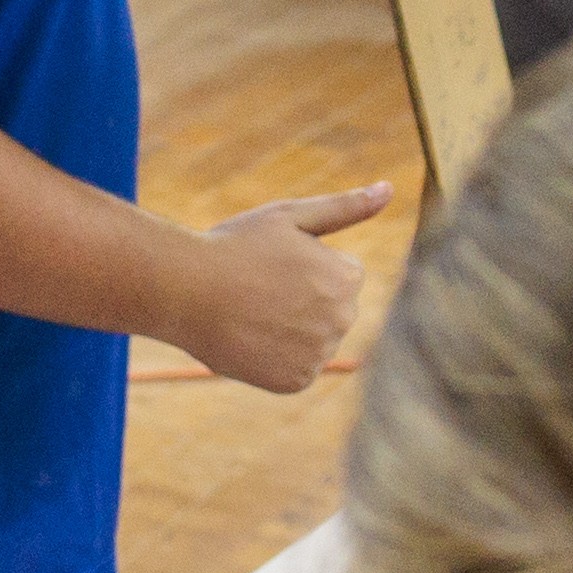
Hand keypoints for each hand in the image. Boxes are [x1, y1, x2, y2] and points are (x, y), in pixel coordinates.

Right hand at [164, 184, 393, 393]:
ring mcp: (319, 354)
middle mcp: (342, 319)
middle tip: (260, 289)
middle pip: (332, 310)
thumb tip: (388, 190)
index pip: (342, 276)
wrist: (184, 291)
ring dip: (292, 330)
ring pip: (315, 340)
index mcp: (347, 278)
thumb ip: (345, 207)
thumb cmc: (234, 246)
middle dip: (305, 300)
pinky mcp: (295, 381)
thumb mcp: (290, 216)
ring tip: (253, 314)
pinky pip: (297, 368)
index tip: (274, 264)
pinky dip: (278, 358)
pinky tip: (253, 339)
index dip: (306, 267)